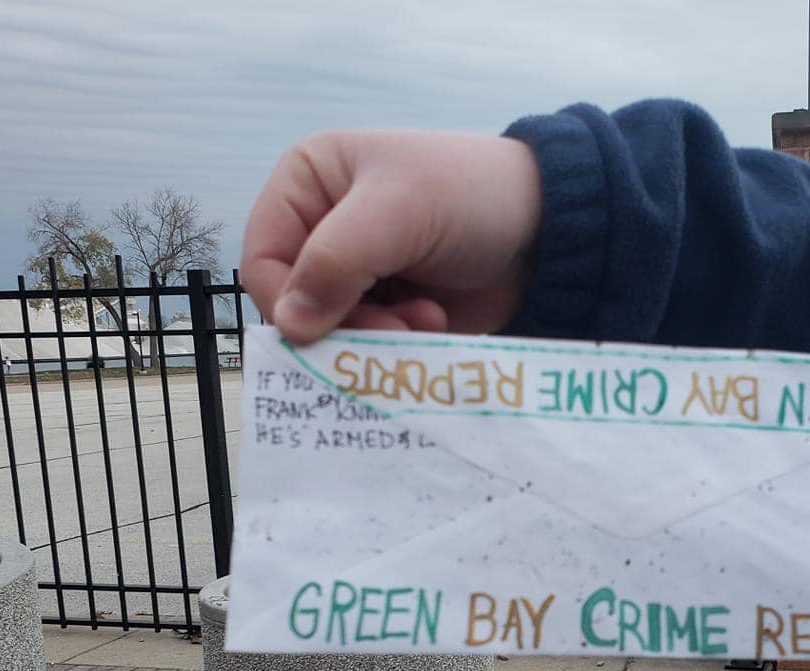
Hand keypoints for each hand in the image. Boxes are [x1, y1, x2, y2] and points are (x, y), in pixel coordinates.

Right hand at [242, 130, 541, 342]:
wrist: (547, 230)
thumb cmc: (471, 196)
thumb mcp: (397, 212)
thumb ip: (336, 262)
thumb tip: (289, 325)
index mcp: (308, 184)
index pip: (262, 258)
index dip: (287, 299)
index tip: (325, 326)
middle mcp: (324, 229)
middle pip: (295, 304)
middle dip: (341, 324)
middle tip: (390, 329)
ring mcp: (358, 274)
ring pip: (332, 334)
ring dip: (374, 339)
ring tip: (423, 322)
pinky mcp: (391, 310)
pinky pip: (368, 347)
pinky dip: (395, 348)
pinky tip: (434, 326)